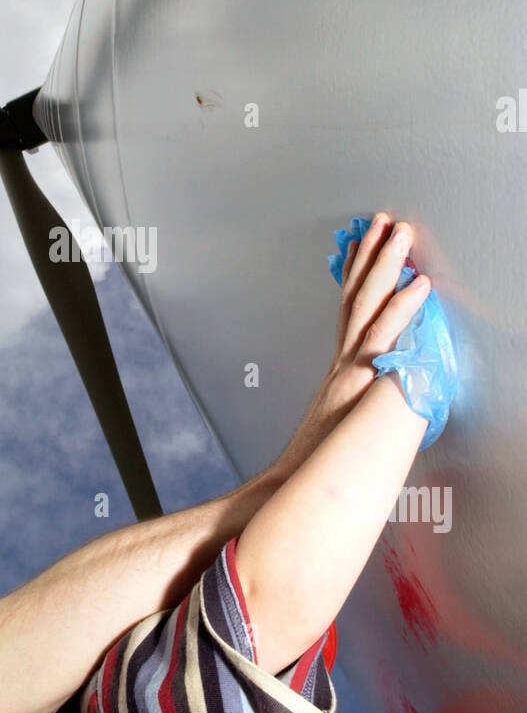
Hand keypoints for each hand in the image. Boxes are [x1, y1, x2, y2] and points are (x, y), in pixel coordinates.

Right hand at [270, 213, 430, 482]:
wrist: (292, 489)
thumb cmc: (313, 469)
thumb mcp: (337, 430)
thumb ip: (352, 412)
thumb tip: (370, 404)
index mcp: (339, 371)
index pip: (349, 311)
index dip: (356, 275)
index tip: (363, 244)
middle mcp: (343, 363)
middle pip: (356, 296)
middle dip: (371, 255)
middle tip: (384, 222)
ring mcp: (350, 369)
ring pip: (369, 306)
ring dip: (387, 266)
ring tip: (402, 234)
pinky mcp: (359, 383)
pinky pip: (384, 337)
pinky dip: (403, 309)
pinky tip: (420, 285)